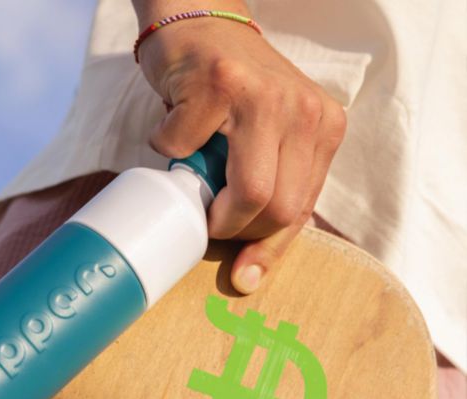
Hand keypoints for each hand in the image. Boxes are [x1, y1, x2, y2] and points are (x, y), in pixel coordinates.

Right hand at [133, 1, 346, 292]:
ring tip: (196, 184)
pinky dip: (169, 150)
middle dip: (234, 227)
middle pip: (277, 208)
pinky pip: (184, 150)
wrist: (200, 25)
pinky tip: (176, 130)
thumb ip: (268, 193)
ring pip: (248, 192)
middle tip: (210, 216)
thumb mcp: (266, 144)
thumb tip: (248, 276)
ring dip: (209, 203)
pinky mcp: (219, 83)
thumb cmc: (229, 96)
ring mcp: (264, 94)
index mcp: (323, 128)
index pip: (300, 210)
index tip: (243, 278)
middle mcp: (303, 109)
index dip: (268, 250)